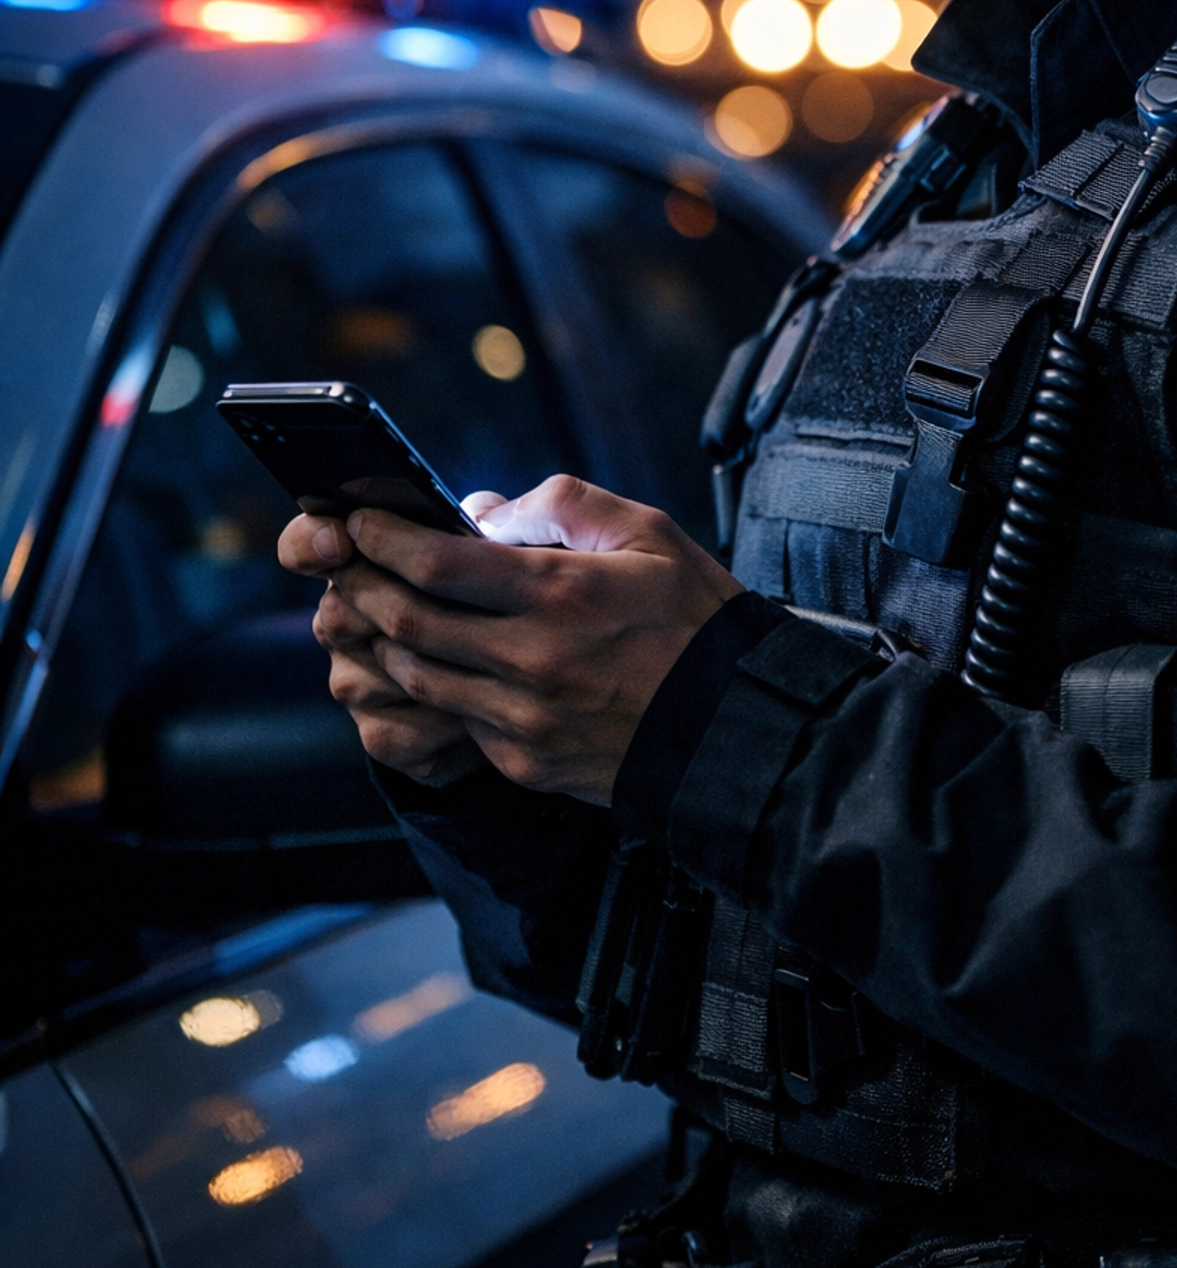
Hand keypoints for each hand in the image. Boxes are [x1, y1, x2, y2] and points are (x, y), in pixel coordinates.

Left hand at [281, 479, 739, 804]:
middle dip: (364, 584)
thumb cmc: (697, 621)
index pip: (437, 563)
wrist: (736, 731)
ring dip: (386, 638)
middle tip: (349, 559)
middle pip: (408, 621)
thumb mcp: (648, 535)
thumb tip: (483, 510)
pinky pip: (455, 719)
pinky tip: (435, 660)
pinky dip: (435, 684)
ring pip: (418, 676)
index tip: (361, 518)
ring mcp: (524, 719)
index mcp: (562, 594)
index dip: (384, 537)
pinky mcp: (525, 761)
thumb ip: (562, 506)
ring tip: (377, 607)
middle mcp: (532, 660)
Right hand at [281, 501, 496, 785]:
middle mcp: (343, 620)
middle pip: (338, 613)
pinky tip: (484, 709)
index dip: (310, 541)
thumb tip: (481, 518)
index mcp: (360, 561)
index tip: (341, 538)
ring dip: (432, 669)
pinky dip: (445, 720)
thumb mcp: (503, 543)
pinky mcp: (380, 734)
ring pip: (367, 675)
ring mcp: (354, 680)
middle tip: (463, 608)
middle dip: (400, 611)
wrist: (526, 682)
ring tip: (491, 662)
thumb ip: (484, 520)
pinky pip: (397, 731)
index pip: (304, 545)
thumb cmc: (509, 594)